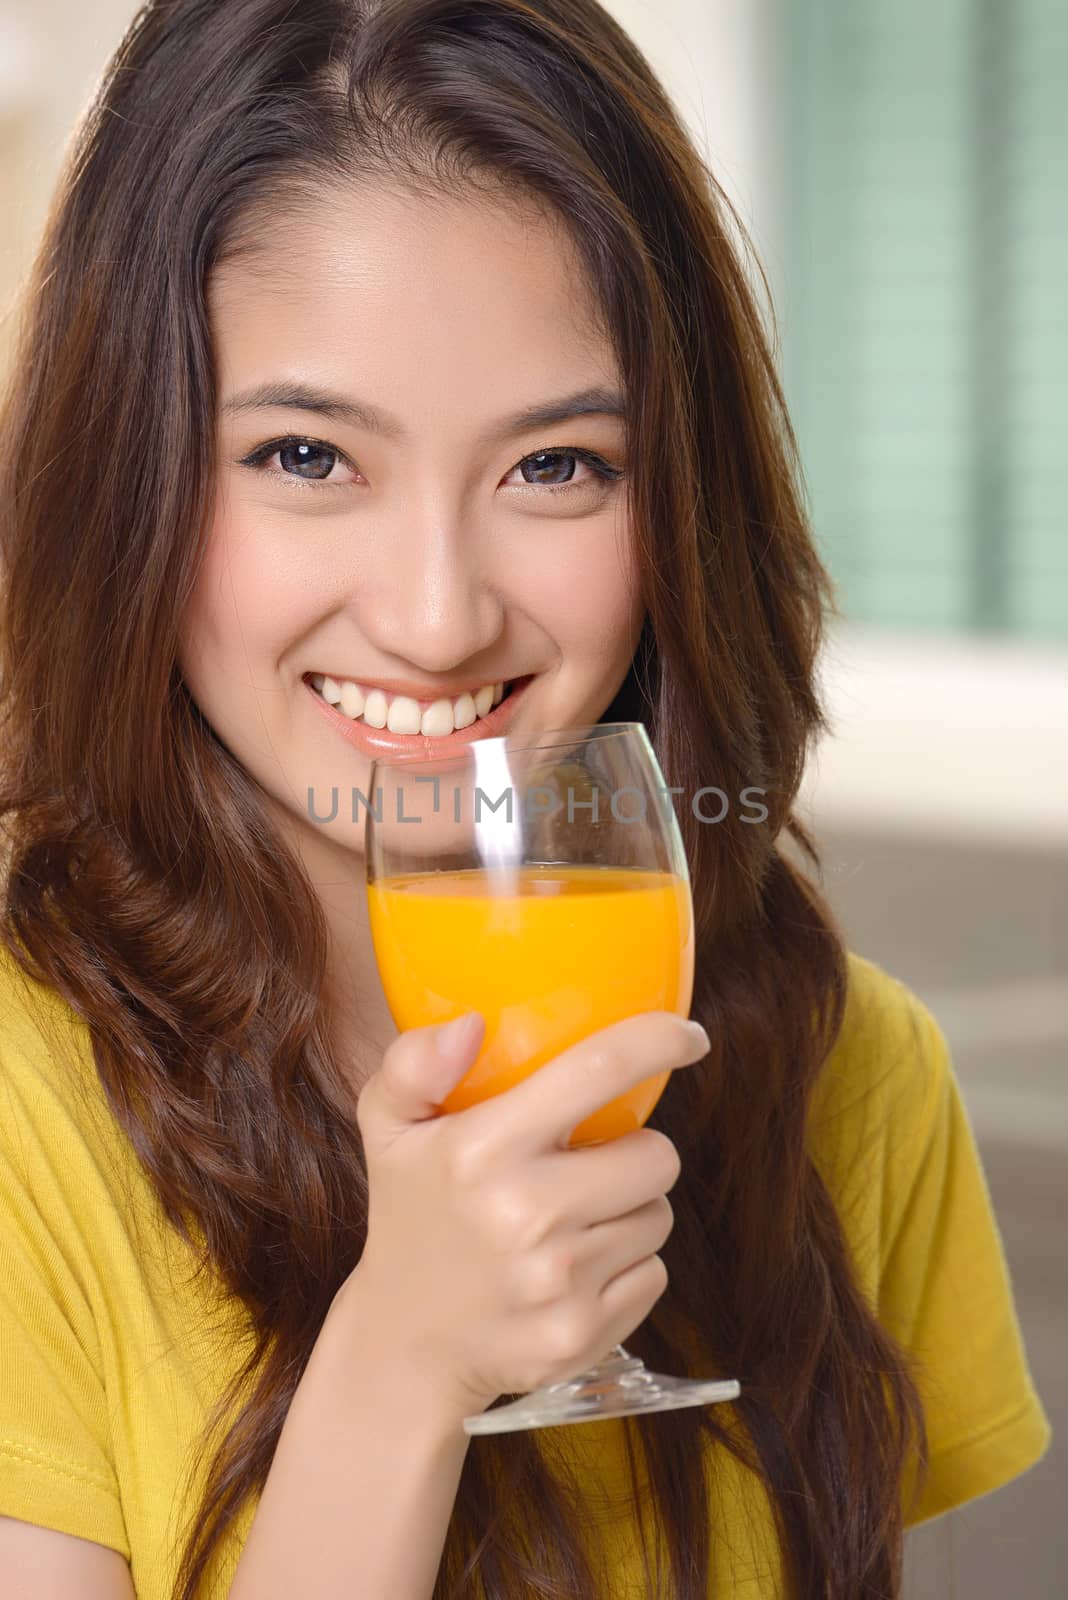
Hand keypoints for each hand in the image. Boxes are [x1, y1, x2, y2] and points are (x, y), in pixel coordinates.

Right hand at [340, 1009, 709, 1418]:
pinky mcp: (581, 1334)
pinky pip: (653, 1274)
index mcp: (483, 1149)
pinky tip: (576, 1269)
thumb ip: (413, 1064)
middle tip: (593, 1161)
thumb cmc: (410, 1216)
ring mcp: (558, 1282)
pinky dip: (627, 1266)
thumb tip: (472, 1024)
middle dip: (637, 1150)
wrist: (404, 1346)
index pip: (598, 1069)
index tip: (688, 1034)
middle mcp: (525, 1213)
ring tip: (575, 1218)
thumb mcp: (388, 1129)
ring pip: (659, 1216)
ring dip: (631, 1209)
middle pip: (658, 1155)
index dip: (659, 1040)